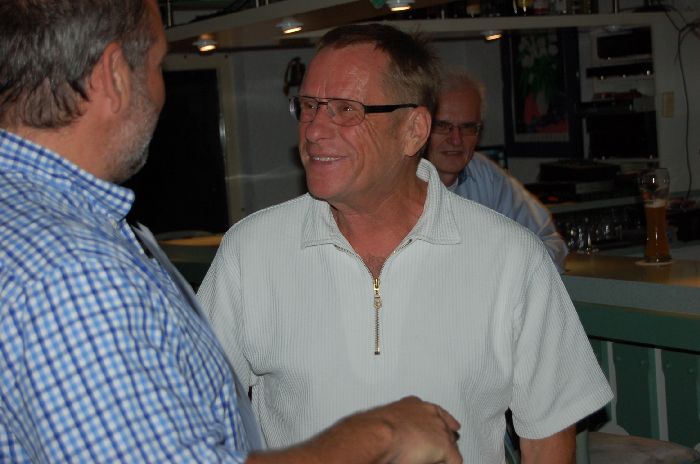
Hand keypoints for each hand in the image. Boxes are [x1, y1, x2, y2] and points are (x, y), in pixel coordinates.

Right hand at [247, 396, 461, 463]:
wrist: (371, 435)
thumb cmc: (363, 431)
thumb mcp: (371, 423)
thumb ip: (376, 427)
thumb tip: (362, 436)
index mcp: (410, 404)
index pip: (432, 410)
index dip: (439, 419)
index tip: (448, 425)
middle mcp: (426, 412)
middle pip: (445, 424)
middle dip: (446, 434)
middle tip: (447, 444)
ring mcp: (437, 429)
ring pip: (450, 444)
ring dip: (444, 454)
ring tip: (439, 459)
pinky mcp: (444, 448)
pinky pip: (454, 462)